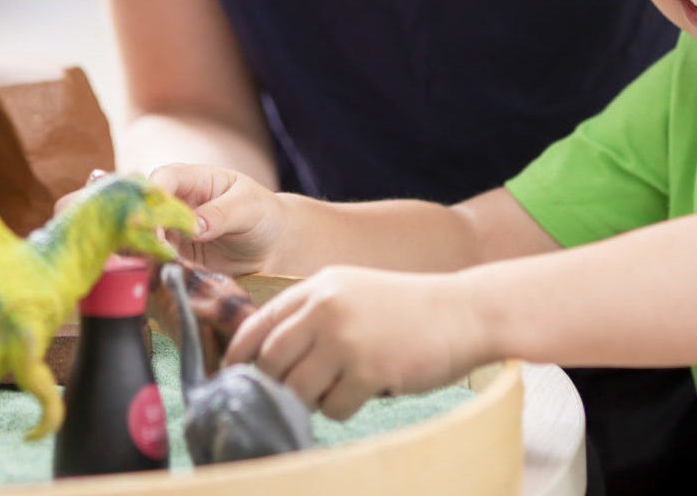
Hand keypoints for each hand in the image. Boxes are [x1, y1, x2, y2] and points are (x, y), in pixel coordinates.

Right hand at [148, 162, 285, 273]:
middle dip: (143, 228)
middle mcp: (177, 204)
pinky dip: (156, 270)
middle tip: (150, 249)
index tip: (154, 218)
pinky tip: (161, 278)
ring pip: (147, 238)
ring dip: (146, 252)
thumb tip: (194, 226)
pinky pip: (159, 263)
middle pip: (147, 209)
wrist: (272, 247)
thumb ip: (222, 214)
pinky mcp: (176, 258)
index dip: (154, 194)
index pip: (165, 178)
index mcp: (194, 179)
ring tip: (154, 267)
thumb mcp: (250, 208)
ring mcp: (174, 232)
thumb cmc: (263, 215)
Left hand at [224, 267, 491, 420]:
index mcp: (318, 287)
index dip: (238, 354)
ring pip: (297, 389)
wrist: (464, 312)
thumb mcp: (352, 292)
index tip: (231, 375)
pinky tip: (366, 391)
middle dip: (275, 385)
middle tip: (292, 393)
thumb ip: (312, 314)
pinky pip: (333, 408)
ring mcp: (345, 339)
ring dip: (311, 399)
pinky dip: (343, 409)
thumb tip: (267, 357)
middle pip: (271, 362)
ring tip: (339, 387)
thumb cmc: (407, 309)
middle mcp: (325, 309)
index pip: (258, 324)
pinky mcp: (368, 369)